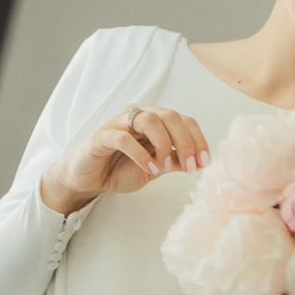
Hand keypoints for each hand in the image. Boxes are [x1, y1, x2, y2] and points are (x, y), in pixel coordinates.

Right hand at [41, 104, 211, 212]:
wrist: (89, 179)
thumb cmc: (119, 169)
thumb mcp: (155, 168)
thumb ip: (175, 162)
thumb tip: (200, 162)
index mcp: (154, 120)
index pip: (183, 120)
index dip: (198, 140)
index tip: (204, 163)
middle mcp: (138, 115)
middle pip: (170, 116)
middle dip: (185, 142)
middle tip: (190, 166)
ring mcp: (119, 123)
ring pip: (149, 120)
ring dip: (163, 144)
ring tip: (164, 167)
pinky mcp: (101, 136)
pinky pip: (124, 137)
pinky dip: (140, 153)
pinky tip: (148, 168)